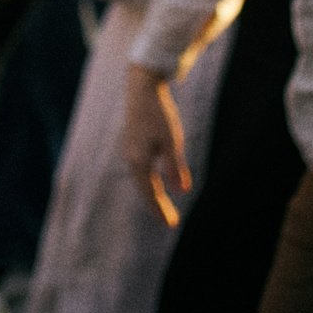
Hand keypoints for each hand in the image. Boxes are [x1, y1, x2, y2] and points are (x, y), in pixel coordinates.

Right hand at [120, 64, 187, 226]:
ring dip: (152, 194)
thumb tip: (182, 192)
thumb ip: (175, 167)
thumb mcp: (171, 141)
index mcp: (139, 160)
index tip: (171, 224)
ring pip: (141, 180)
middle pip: (144, 189)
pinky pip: (140, 170)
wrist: (141, 89)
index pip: (150, 193)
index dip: (161, 209)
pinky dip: (148, 181)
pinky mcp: (131, 144)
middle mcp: (130, 159)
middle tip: (170, 221)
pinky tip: (156, 183)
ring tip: (162, 206)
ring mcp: (129, 151)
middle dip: (157, 206)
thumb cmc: (158, 114)